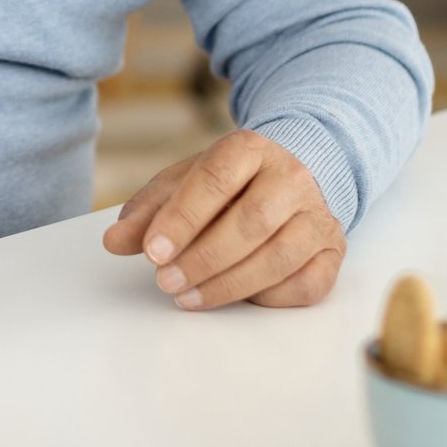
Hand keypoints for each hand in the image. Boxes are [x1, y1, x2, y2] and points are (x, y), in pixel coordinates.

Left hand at [101, 129, 344, 309]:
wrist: (286, 179)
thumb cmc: (227, 186)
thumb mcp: (181, 186)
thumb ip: (147, 212)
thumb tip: (114, 240)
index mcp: (250, 148)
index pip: (216, 179)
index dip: (182, 218)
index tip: (153, 251)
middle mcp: (292, 177)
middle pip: (251, 222)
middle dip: (202, 258)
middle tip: (166, 281)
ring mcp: (318, 215)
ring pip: (279, 257)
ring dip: (229, 284)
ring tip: (188, 296)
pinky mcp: (333, 251)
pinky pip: (306, 283)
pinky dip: (269, 297)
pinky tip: (238, 298)